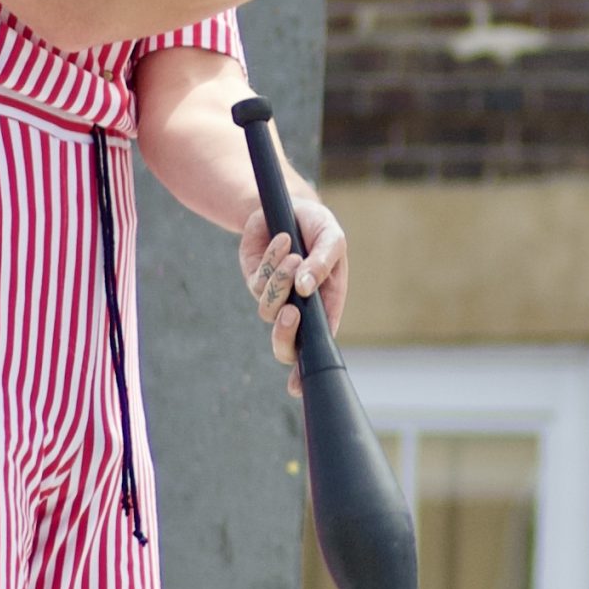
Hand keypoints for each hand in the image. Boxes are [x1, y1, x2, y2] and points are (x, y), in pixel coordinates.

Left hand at [239, 194, 346, 390]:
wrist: (287, 204)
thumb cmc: (316, 226)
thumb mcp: (332, 238)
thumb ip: (324, 262)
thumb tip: (305, 288)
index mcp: (326, 307)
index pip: (317, 347)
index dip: (306, 370)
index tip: (297, 385)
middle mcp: (300, 309)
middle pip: (286, 344)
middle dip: (285, 335)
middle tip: (291, 313)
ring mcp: (276, 297)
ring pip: (270, 310)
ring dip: (281, 282)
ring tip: (293, 254)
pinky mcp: (256, 281)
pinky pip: (259, 283)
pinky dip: (271, 260)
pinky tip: (282, 241)